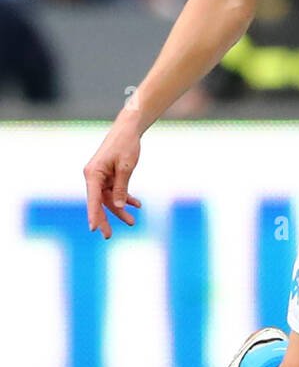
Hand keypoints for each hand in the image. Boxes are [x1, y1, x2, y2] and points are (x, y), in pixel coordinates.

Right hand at [84, 122, 141, 237]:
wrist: (128, 129)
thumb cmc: (125, 145)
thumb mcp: (126, 167)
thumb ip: (121, 187)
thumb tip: (119, 206)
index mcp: (93, 173)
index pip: (92, 198)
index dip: (93, 214)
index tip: (93, 228)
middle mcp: (93, 176)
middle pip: (98, 202)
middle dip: (105, 219)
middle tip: (108, 236)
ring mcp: (100, 177)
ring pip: (109, 199)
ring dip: (120, 210)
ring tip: (132, 222)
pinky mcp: (108, 176)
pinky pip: (115, 191)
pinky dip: (125, 198)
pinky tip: (137, 205)